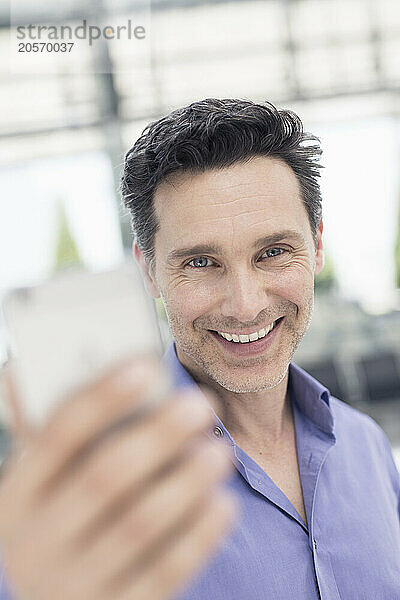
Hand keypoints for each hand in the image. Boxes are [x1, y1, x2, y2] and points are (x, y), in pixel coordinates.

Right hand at [0, 357, 236, 599]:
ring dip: (187, 482)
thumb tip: (138, 387)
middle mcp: (38, 539)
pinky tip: (223, 503)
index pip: (58, 435)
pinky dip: (198, 535)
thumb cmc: (62, 518)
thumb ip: (80, 442)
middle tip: (202, 403)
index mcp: (18, 494)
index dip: (103, 397)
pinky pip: (164, 572)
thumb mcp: (50, 485)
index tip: (146, 365)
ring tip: (219, 451)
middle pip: (104, 476)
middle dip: (159, 434)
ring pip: (139, 525)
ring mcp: (74, 582)